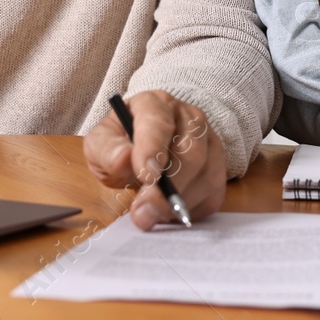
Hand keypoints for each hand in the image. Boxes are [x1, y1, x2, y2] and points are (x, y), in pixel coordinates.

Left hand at [83, 90, 226, 230]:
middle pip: (191, 150)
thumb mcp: (101, 144)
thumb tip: (123, 160)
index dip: (153, 149)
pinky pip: (215, 192)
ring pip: (207, 172)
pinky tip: (170, 212)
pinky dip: (193, 208)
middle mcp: (188, 117)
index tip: (146, 177)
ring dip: (181, 200)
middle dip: (169, 186)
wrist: (142, 149)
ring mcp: (208, 141)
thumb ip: (107, 150)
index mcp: (154, 104)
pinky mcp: (218, 166)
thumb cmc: (122, 144)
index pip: (158, 121)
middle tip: (146, 212)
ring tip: (154, 215)